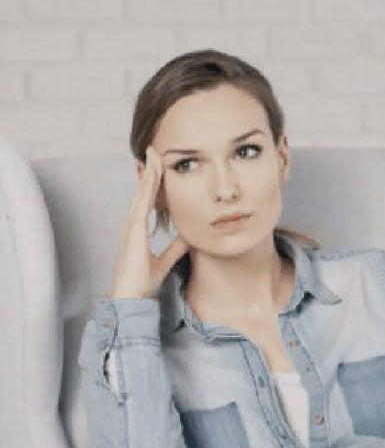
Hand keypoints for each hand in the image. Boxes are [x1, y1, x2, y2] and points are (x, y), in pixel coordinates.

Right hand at [109, 147, 189, 299]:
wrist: (132, 297)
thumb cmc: (143, 281)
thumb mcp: (166, 259)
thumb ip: (176, 247)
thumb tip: (189, 235)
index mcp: (137, 229)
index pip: (147, 199)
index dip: (153, 182)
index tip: (159, 165)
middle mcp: (132, 224)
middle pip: (142, 191)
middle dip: (148, 170)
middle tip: (155, 150)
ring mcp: (130, 227)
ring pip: (141, 193)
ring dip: (147, 174)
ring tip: (154, 155)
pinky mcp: (133, 232)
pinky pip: (141, 205)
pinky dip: (147, 189)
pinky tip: (153, 176)